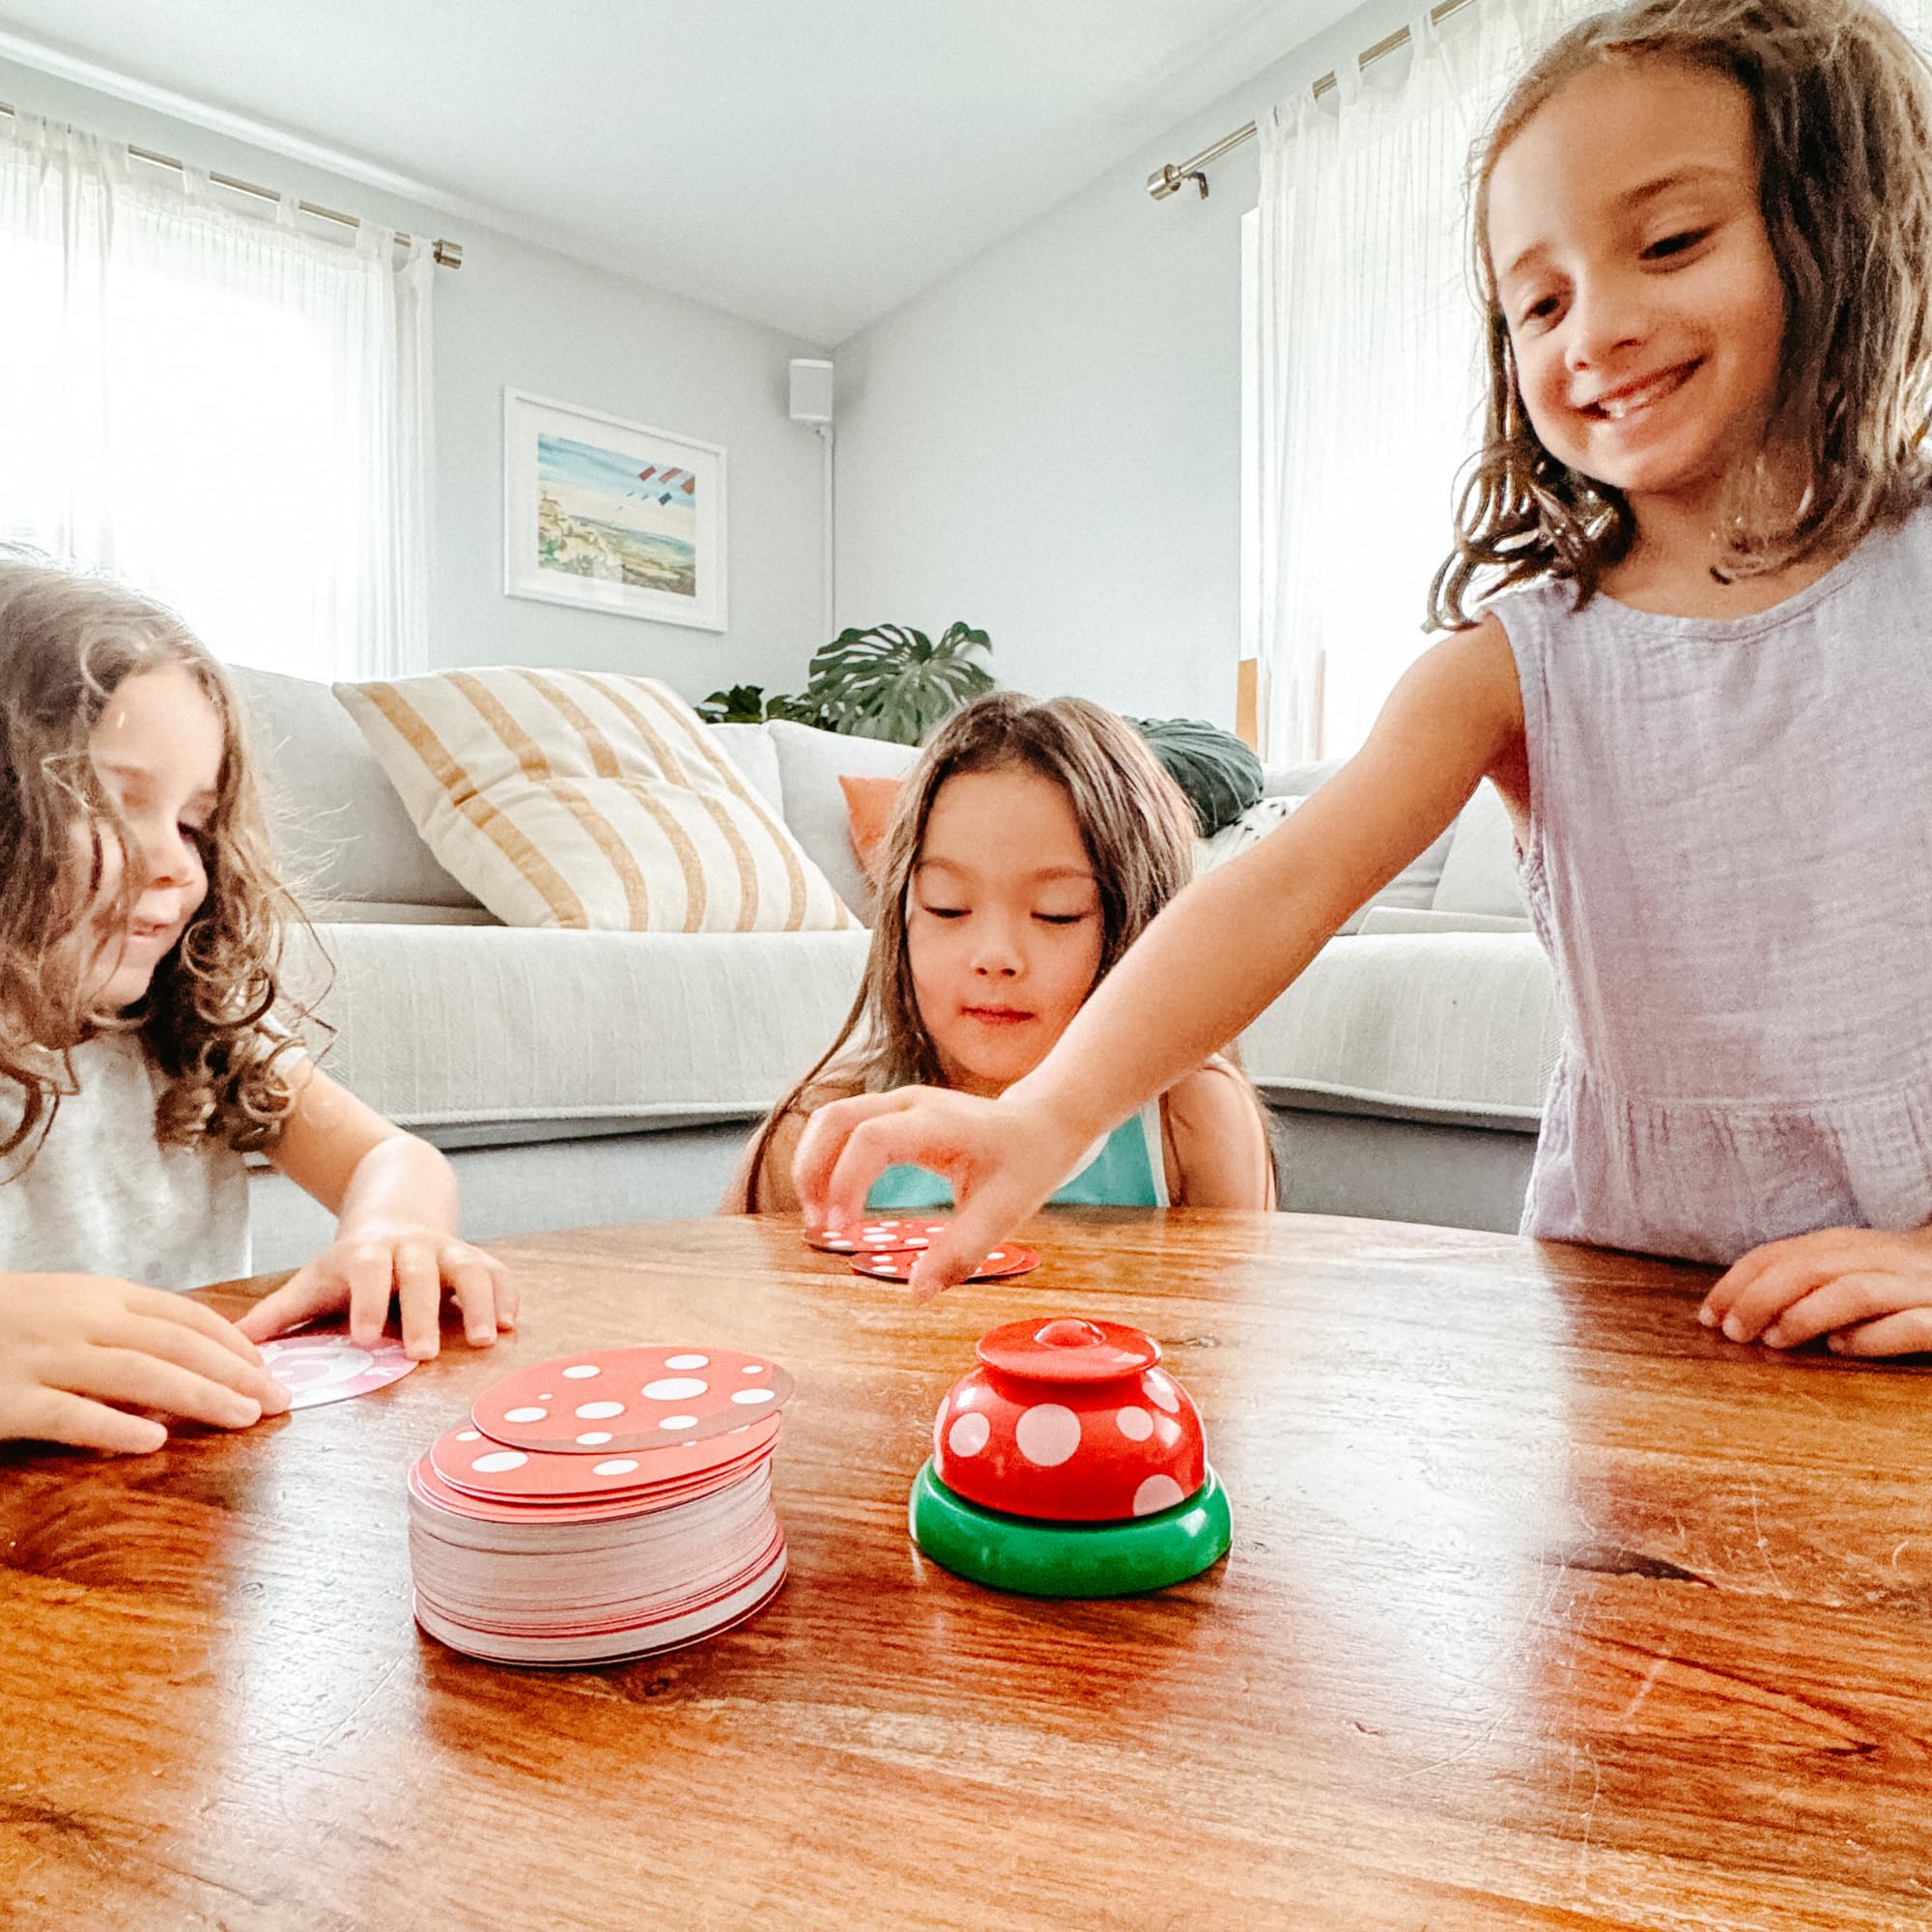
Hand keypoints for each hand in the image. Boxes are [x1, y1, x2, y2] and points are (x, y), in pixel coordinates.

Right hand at [0, 1274, 291, 1454]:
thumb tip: (192, 1365)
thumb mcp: (70, 1307)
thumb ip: (124, 1329)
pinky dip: (114, 1427)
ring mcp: (44, 1358)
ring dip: (199, 1397)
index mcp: (102, 1295)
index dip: (234, 1345)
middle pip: (176, 1346)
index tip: (268, 1370)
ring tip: (242, 1418)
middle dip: (236, 1374)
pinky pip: (70, 1415)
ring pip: (139, 1376)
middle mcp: (81, 1320)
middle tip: (278, 1401)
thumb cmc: (9, 1319)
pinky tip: (153, 1443)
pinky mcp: (8, 1400)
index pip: (185, 1317)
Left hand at [235, 1224, 515, 1358]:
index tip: (365, 1339)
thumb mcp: (316, 1280)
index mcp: (368, 1253)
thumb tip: (229, 1345)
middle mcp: (412, 1248)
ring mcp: (449, 1251)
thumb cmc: (353, 1263)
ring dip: (480, 1302)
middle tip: (423, 1354)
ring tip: (487, 1339)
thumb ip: (278, 1313)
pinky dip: (508, 1295)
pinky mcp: (477, 1258)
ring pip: (470, 1268)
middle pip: (420, 1273)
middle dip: (423, 1312)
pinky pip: (499, 1272)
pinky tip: (513, 1323)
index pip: (367, 1272)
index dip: (368, 1302)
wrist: (398, 1208)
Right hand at [794, 1085, 1081, 1301]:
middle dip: (812, 1169)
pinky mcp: (890, 1114)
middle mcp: (909, 1103)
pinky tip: (832, 1201)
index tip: (841, 1230)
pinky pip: (841, 1128)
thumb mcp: (1003, 1214)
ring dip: (812, 1164)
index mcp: (938, 1123)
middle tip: (817, 1224)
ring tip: (820, 1216)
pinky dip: (825, 1160)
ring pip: (830, 1119)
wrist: (1043, 1124)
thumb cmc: (1026, 1164)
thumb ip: (959, 1253)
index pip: (870, 1139)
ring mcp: (897, 1104)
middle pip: (834, 1119)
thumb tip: (916, 1294)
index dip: (845, 1182)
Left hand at [1700, 1225, 1931, 1357]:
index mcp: (1850, 1244)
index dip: (1739, 1282)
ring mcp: (1919, 1288)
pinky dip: (1871, 1337)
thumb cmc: (1901, 1283)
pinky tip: (1841, 1349)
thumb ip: (1804, 1281)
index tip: (1707, 1314)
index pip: (1783, 1253)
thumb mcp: (1848, 1269)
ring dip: (1807, 1314)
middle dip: (1761, 1296)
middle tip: (1731, 1331)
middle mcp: (1884, 1259)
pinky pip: (1912, 1326)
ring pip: (1857, 1291)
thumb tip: (1740, 1309)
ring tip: (1773, 1339)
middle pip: (1813, 1267)